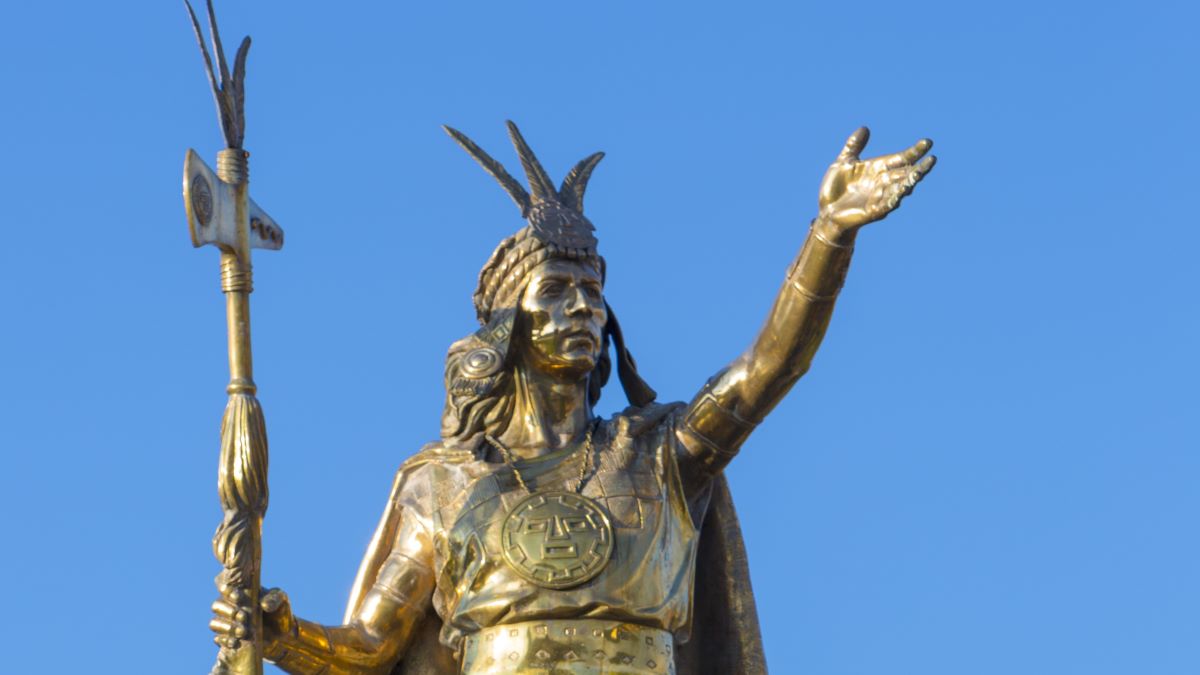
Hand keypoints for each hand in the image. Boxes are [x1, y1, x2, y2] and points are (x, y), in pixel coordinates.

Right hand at [209, 584, 293, 651]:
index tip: (238, 597)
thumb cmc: (280, 612)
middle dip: (228, 611)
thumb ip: (274, 599)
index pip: (226, 588)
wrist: (283, 636)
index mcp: (241, 593)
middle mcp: (231, 607)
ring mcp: (229, 623)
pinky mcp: (229, 638)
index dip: (228, 592)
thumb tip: (263, 604)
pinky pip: (218, 640)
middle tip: (243, 616)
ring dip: (227, 627)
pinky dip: (225, 640)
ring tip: (243, 632)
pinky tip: (235, 642)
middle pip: (217, 606)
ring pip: (215, 623)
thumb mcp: (282, 600)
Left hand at [817, 127, 935, 236]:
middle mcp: (884, 182)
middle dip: (919, 168)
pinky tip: (903, 192)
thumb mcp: (843, 163)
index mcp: (879, 168)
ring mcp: (881, 197)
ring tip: (919, 174)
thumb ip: (854, 146)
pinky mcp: (874, 211)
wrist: (826, 212)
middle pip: (906, 174)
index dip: (914, 151)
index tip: (928, 142)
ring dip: (910, 182)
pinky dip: (894, 198)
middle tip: (932, 159)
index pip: (901, 158)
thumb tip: (865, 128)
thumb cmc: (836, 188)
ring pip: (900, 189)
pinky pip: (887, 204)